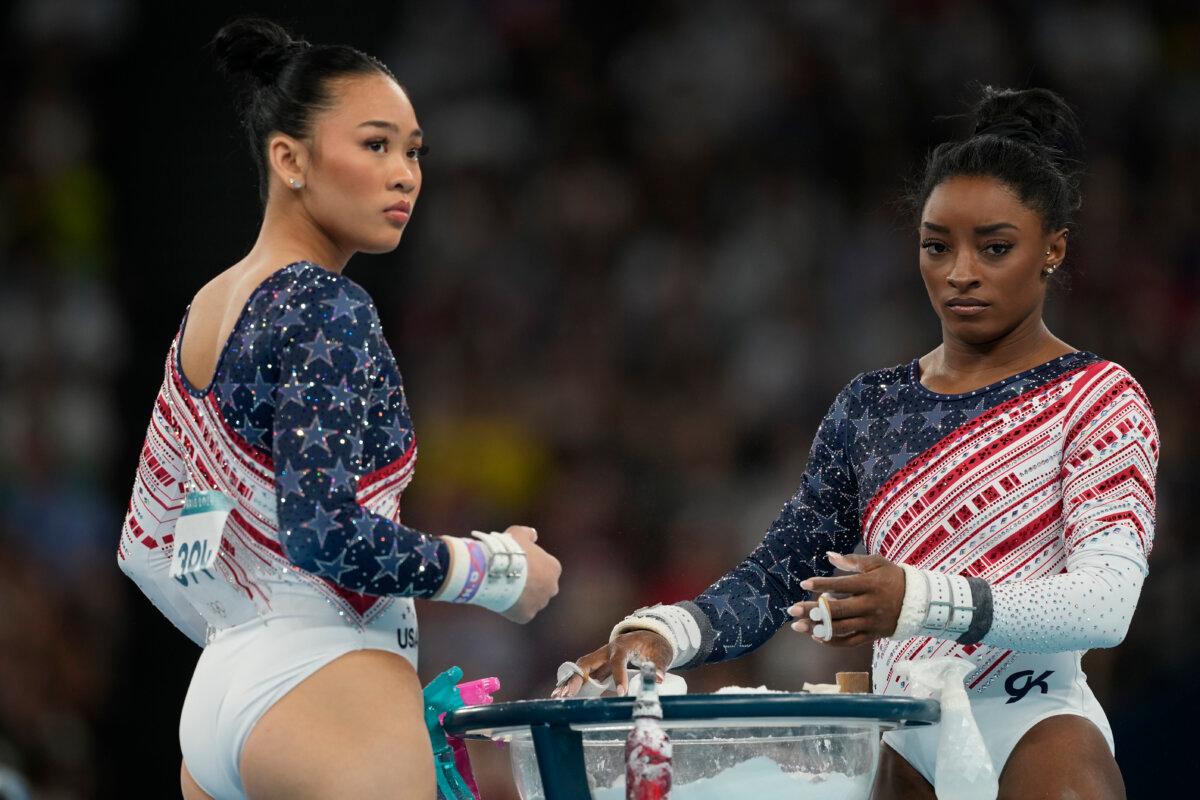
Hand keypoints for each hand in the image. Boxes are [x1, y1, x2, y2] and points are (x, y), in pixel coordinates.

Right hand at [501, 525, 560, 623]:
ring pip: (533, 602)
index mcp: (553, 568)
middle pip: (543, 587)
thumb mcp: (518, 533)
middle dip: (532, 584)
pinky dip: (514, 609)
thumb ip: (528, 533)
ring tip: (506, 589)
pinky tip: (502, 599)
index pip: (546, 569)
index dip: (532, 566)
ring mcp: (539, 603)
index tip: (519, 564)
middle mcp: (552, 587)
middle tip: (513, 578)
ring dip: (524, 597)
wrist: (496, 570)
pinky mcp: (527, 615)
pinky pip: (522, 613)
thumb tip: (533, 535)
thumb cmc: (509, 550)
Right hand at [550, 630, 672, 697]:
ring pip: (580, 669)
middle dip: (576, 678)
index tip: (622, 693)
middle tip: (567, 694)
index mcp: (622, 646)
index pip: (617, 661)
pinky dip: (572, 685)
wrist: (647, 636)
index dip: (619, 676)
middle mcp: (606, 651)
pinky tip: (562, 696)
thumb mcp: (660, 652)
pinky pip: (583, 676)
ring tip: (557, 697)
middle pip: (587, 663)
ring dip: (569, 682)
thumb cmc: (652, 644)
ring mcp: (600, 659)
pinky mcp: (599, 667)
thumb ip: (659, 665)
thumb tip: (658, 679)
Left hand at [787, 551, 904, 646]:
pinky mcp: (872, 635)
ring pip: (841, 628)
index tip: (804, 584)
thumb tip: (829, 556)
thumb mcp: (876, 563)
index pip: (842, 585)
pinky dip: (833, 641)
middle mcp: (869, 605)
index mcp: (870, 584)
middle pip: (838, 610)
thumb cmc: (892, 577)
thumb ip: (852, 561)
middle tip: (792, 609)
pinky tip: (816, 636)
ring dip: (817, 628)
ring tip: (797, 626)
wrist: (918, 601)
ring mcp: (871, 622)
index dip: (822, 584)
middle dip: (812, 610)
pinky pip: (850, 641)